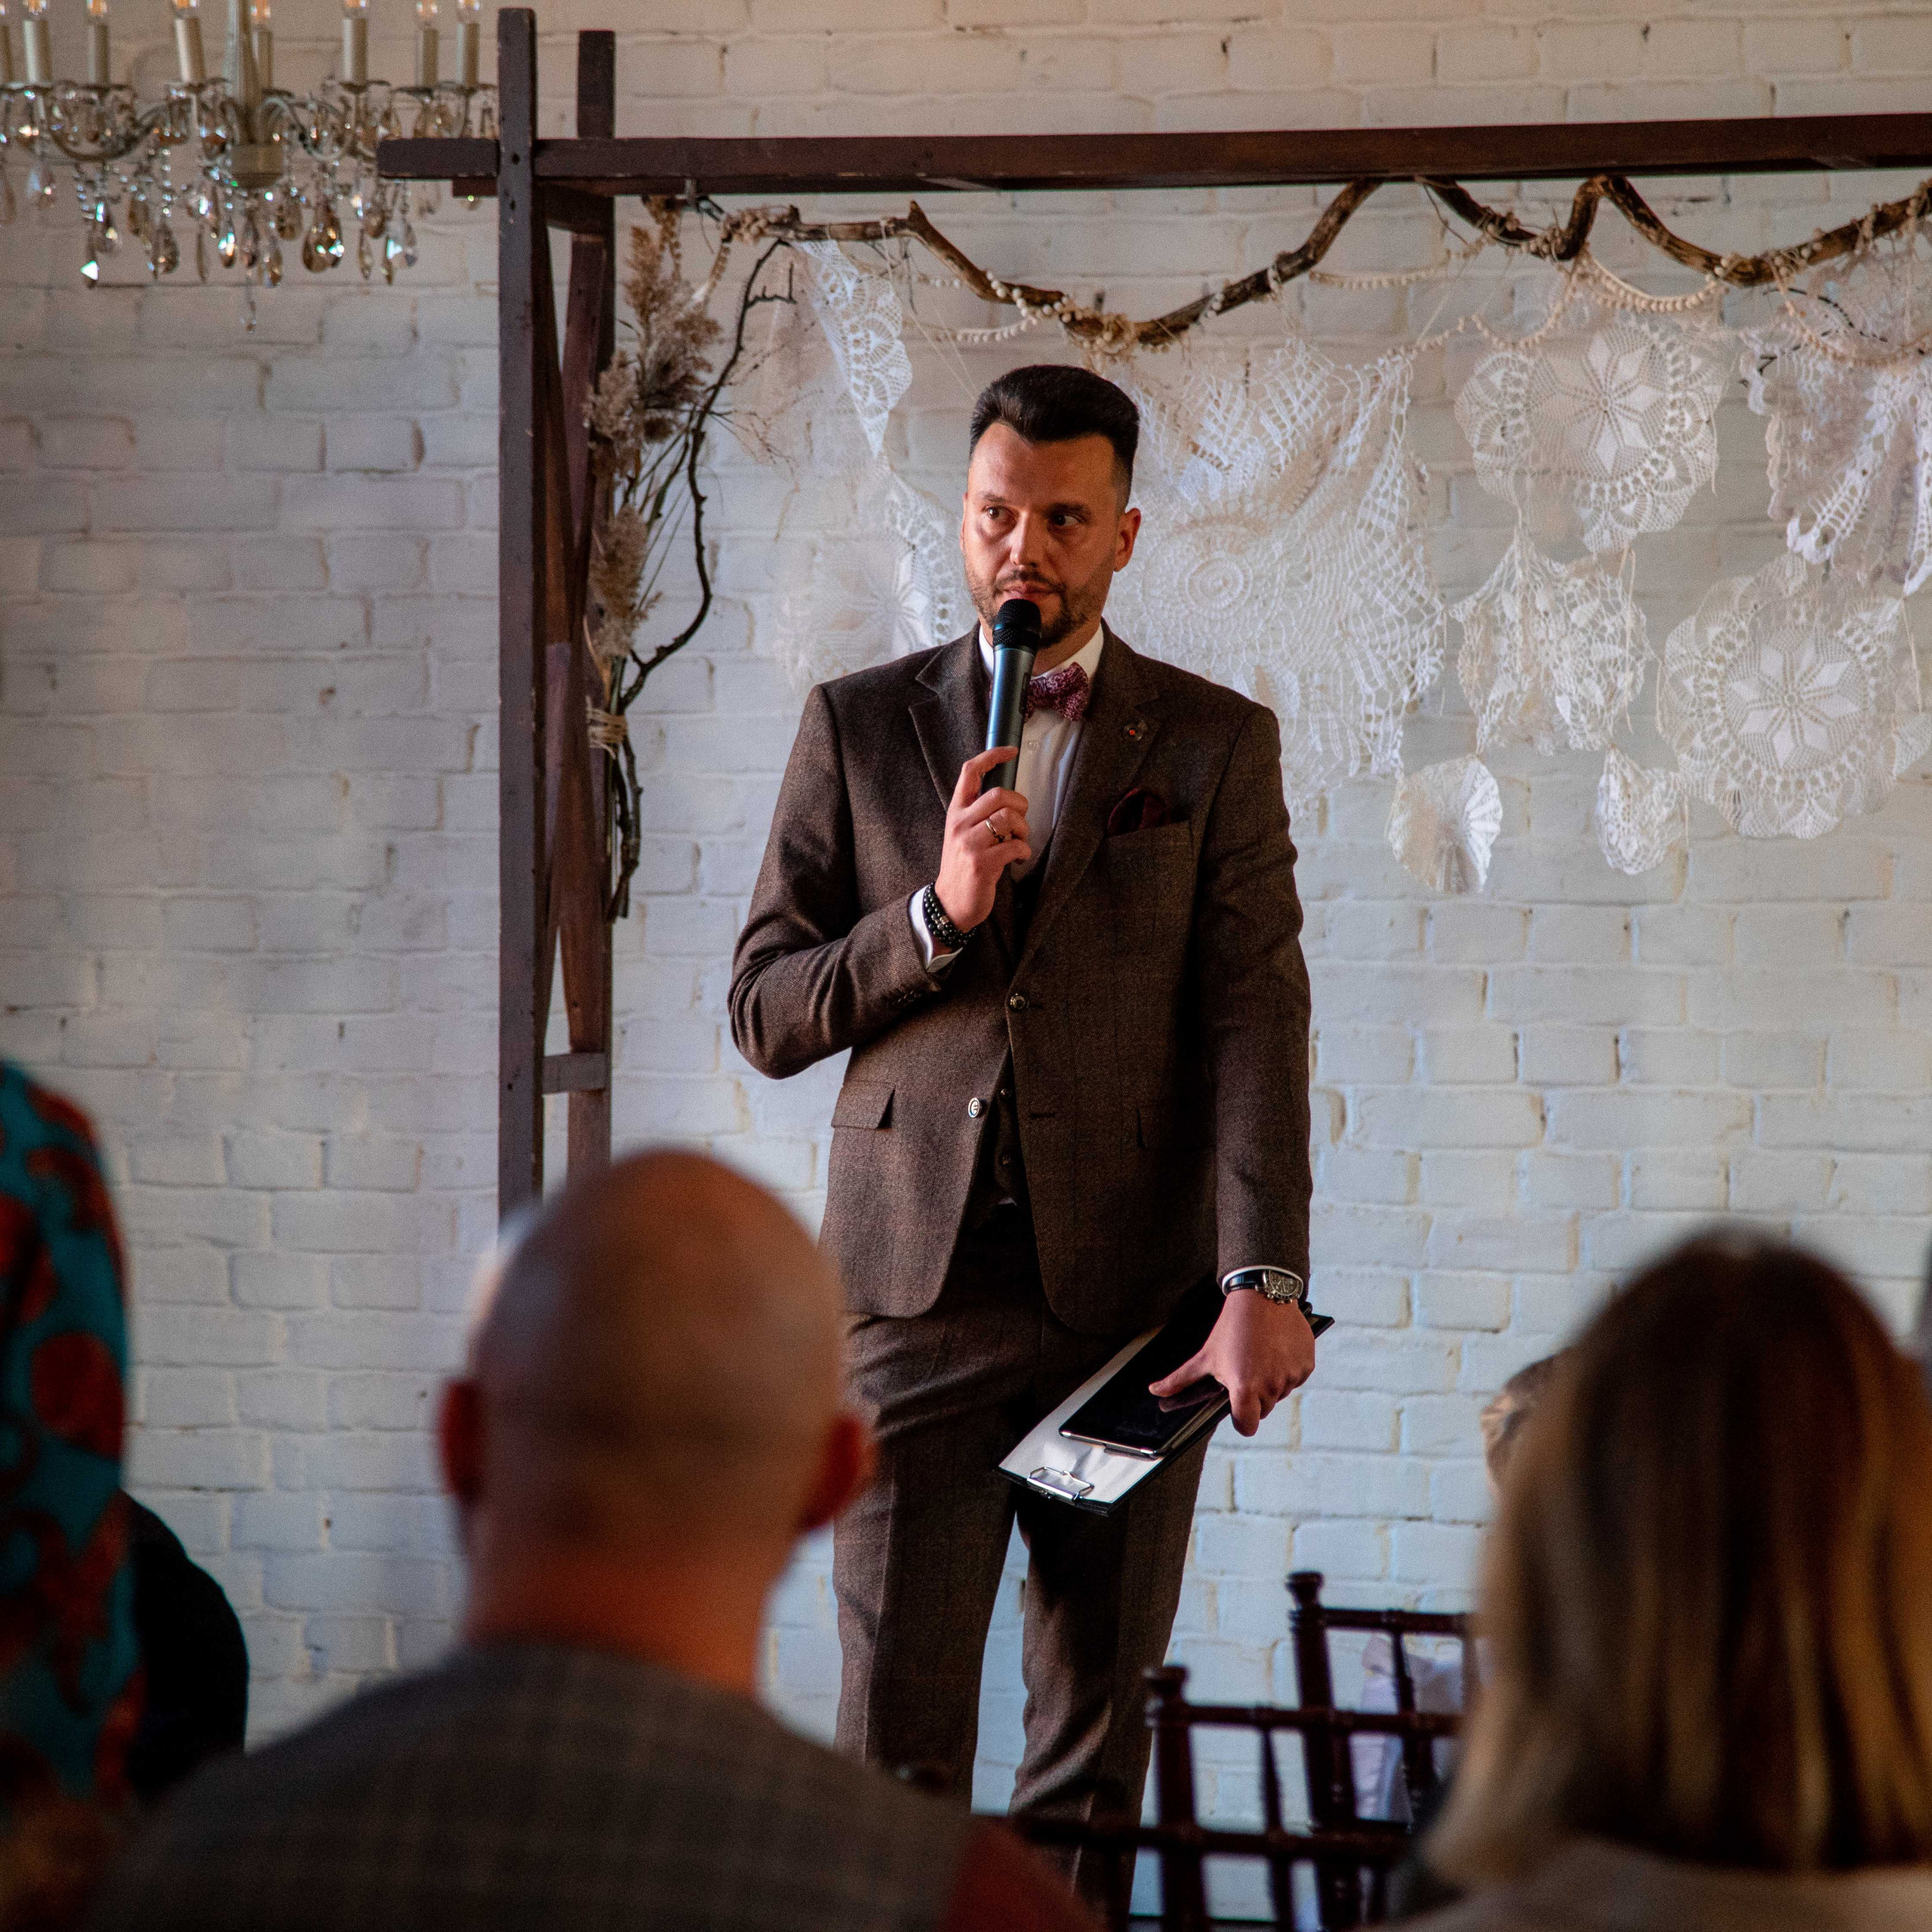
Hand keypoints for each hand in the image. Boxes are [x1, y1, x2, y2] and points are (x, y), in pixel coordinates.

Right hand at [934, 746, 1031, 933]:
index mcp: (956, 812)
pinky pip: (1015, 845)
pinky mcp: (982, 863)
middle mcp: (960, 823)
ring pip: (1009, 817)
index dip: (992, 756)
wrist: (950, 903)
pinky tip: (1018, 858)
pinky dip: (1024, 851)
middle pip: (998, 794)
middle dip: (1020, 805)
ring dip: (1023, 829)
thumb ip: (978, 813)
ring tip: (1019, 841)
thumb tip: (1007, 797)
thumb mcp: (962, 834)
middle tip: (1020, 822)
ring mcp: (969, 843)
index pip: (970, 772)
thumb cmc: (963, 867)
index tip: (1012, 751)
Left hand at [1150, 1291, 1314, 1436]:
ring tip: (1260, 1355)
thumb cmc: (1231, 1327)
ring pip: (1280, 1392)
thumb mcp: (1206, 1355)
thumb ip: (1181, 1380)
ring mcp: (1291, 1376)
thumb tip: (1155, 1393)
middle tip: (1245, 1369)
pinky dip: (1288, 1369)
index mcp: (1245, 1390)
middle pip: (1263, 1409)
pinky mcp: (1306, 1365)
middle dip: (1254, 1396)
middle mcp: (1271, 1387)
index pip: (1247, 1426)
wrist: (1261, 1297)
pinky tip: (1276, 1350)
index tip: (1238, 1406)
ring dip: (1272, 1381)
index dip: (1241, 1419)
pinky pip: (1296, 1378)